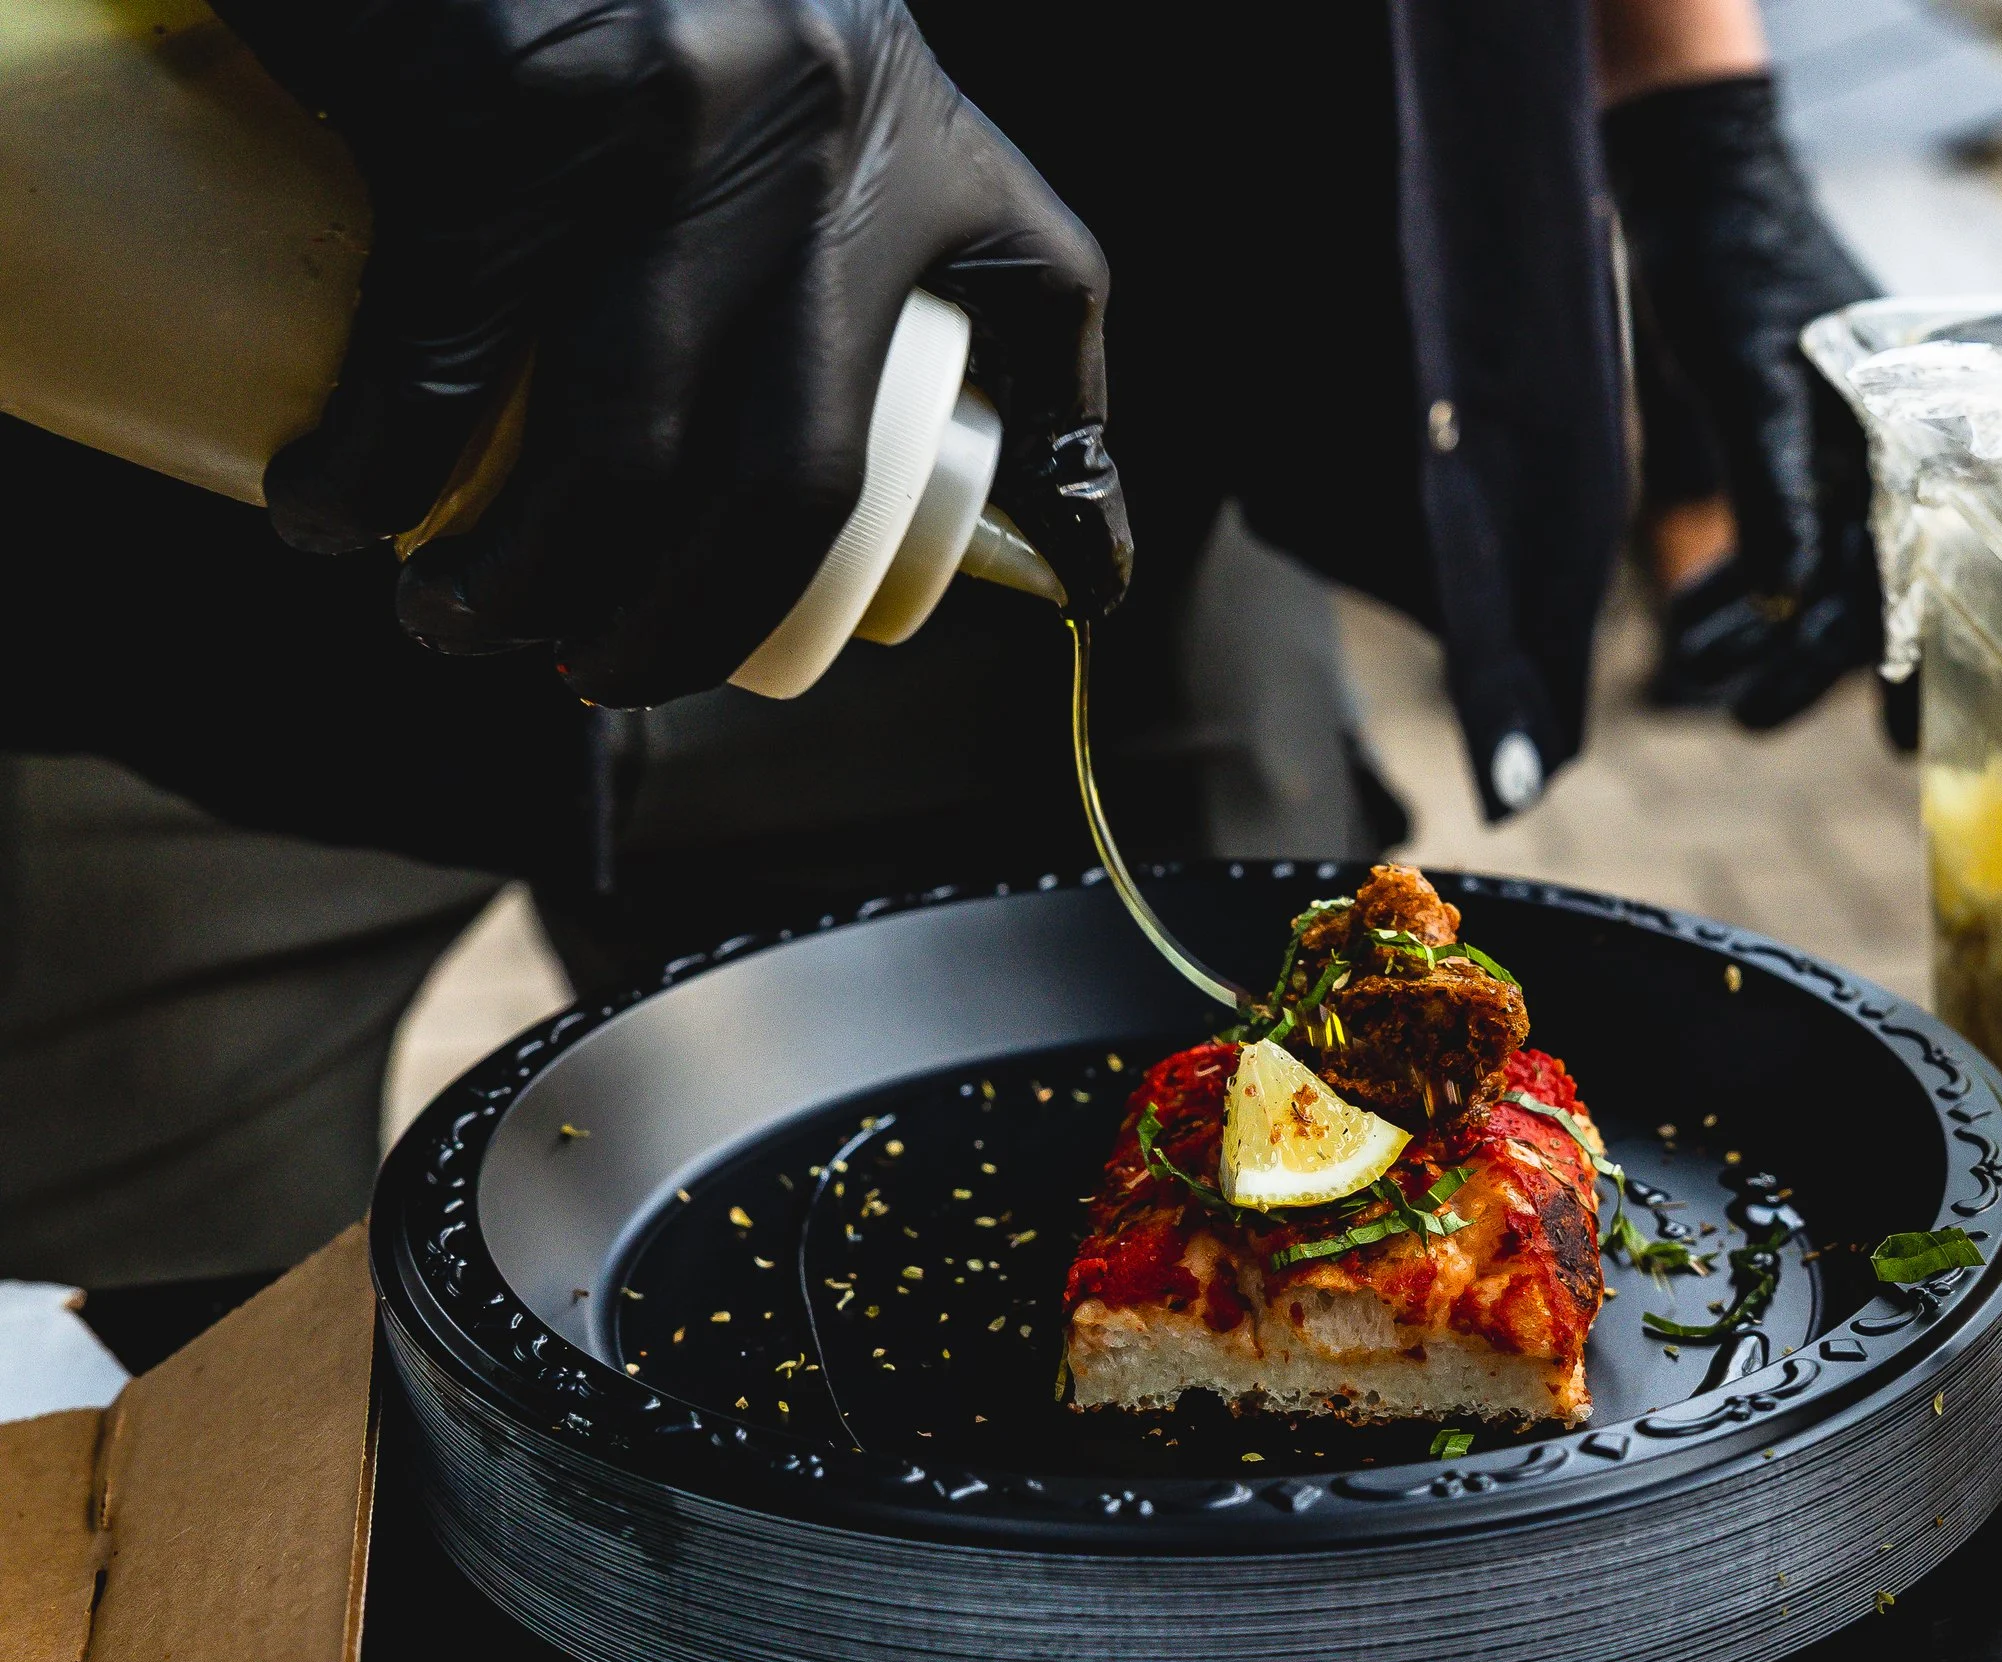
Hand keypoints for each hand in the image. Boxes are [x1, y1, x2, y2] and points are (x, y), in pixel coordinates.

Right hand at [212, 0, 1130, 706]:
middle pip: (795, 473)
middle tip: (598, 670)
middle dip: (693, 622)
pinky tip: (329, 514)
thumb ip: (835, 185)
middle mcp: (815, 128)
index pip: (1045, 294)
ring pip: (617, 455)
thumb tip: (865, 395)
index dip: (1078, 466)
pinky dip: (371, 475)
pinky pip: (438, 361)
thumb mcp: (779, 56)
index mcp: (902, 115)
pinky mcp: (500, 115)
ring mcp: (662, 129)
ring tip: (458, 625)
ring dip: (522, 590)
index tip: (1082, 587)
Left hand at [1604, 73, 1879, 728]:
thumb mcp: (1750, 385)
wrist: (1695, 197)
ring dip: (1756, 631)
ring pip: (1807, 571)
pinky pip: (1769, 537)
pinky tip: (1687, 622)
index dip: (1900, 665)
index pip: (1914, 575)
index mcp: (1906, 445)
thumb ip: (1772, 489)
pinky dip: (1731, 583)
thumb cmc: (1736, 280)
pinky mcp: (1779, 449)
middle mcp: (1883, 457)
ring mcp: (1831, 455)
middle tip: (1749, 720)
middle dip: (1805, 663)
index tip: (1891, 746)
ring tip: (1704, 683)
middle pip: (1861, 588)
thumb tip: (1790, 601)